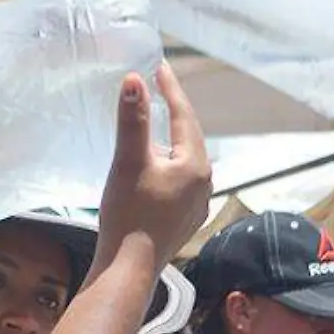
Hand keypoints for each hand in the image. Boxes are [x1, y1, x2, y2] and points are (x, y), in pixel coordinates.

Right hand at [98, 63, 211, 270]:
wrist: (130, 266)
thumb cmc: (129, 214)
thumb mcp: (129, 161)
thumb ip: (132, 120)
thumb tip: (135, 80)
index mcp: (194, 164)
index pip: (183, 115)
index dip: (170, 89)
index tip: (160, 66)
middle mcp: (204, 182)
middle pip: (188, 136)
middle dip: (173, 111)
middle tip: (159, 88)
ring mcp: (197, 202)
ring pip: (185, 159)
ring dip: (171, 139)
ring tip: (156, 123)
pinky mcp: (186, 218)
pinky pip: (181, 180)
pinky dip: (170, 164)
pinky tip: (157, 166)